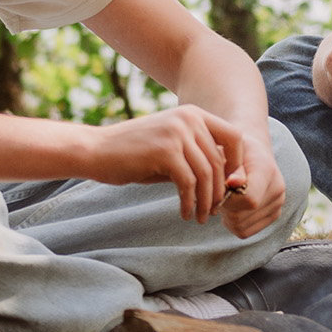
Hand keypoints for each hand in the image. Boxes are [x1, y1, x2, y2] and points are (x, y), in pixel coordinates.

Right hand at [86, 104, 241, 221]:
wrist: (94, 151)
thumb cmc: (132, 154)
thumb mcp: (170, 149)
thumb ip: (196, 158)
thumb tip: (228, 181)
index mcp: (193, 114)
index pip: (234, 137)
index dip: (237, 164)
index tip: (229, 188)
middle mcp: (189, 118)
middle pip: (220, 160)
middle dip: (220, 190)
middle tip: (213, 211)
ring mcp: (177, 133)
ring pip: (207, 174)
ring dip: (206, 201)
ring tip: (201, 217)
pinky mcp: (165, 151)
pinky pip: (189, 183)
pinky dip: (190, 202)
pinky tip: (185, 214)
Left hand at [216, 129, 287, 238]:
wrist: (253, 152)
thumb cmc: (235, 150)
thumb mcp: (229, 150)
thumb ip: (230, 165)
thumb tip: (233, 181)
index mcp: (267, 170)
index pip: (249, 199)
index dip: (227, 199)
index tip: (218, 188)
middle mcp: (277, 189)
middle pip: (241, 215)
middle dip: (224, 207)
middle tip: (219, 192)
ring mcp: (278, 204)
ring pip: (240, 227)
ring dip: (226, 216)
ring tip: (226, 198)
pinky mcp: (274, 215)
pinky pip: (245, 232)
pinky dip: (233, 223)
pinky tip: (233, 208)